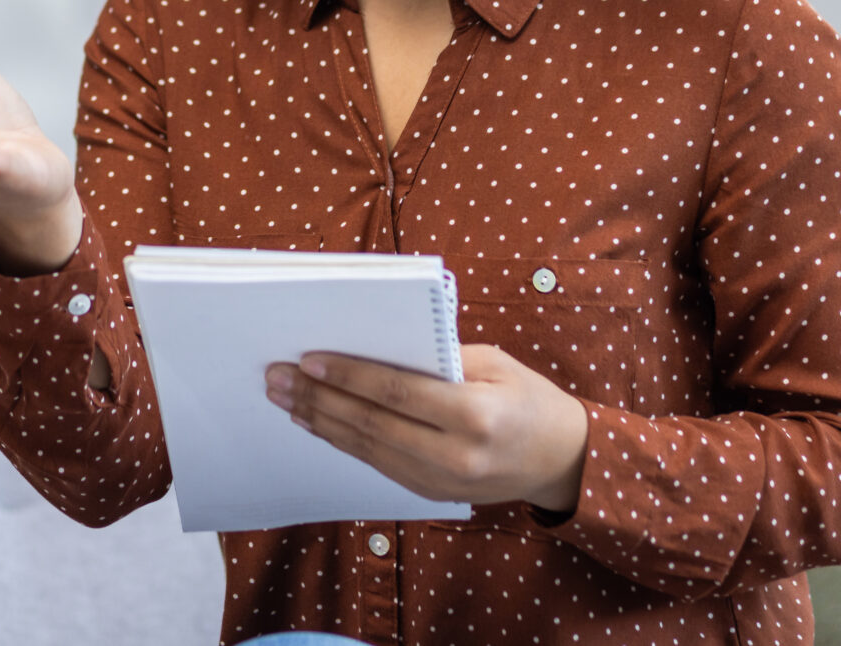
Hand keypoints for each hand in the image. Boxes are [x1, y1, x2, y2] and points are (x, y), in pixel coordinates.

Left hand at [264, 344, 590, 513]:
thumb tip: (371, 346)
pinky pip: (377, 464)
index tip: (308, 359)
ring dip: (320, 422)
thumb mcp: (496, 363)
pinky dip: (343, 441)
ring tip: (284, 398)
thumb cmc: (529, 398)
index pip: (397, 392)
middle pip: (372, 424)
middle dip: (319, 398)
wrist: (563, 461)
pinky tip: (317, 422)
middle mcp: (456, 455)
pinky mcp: (431, 494)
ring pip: (367, 448)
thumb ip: (438, 358)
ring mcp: (441, 481)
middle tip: (277, 377)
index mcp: (476, 415)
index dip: (348, 376)